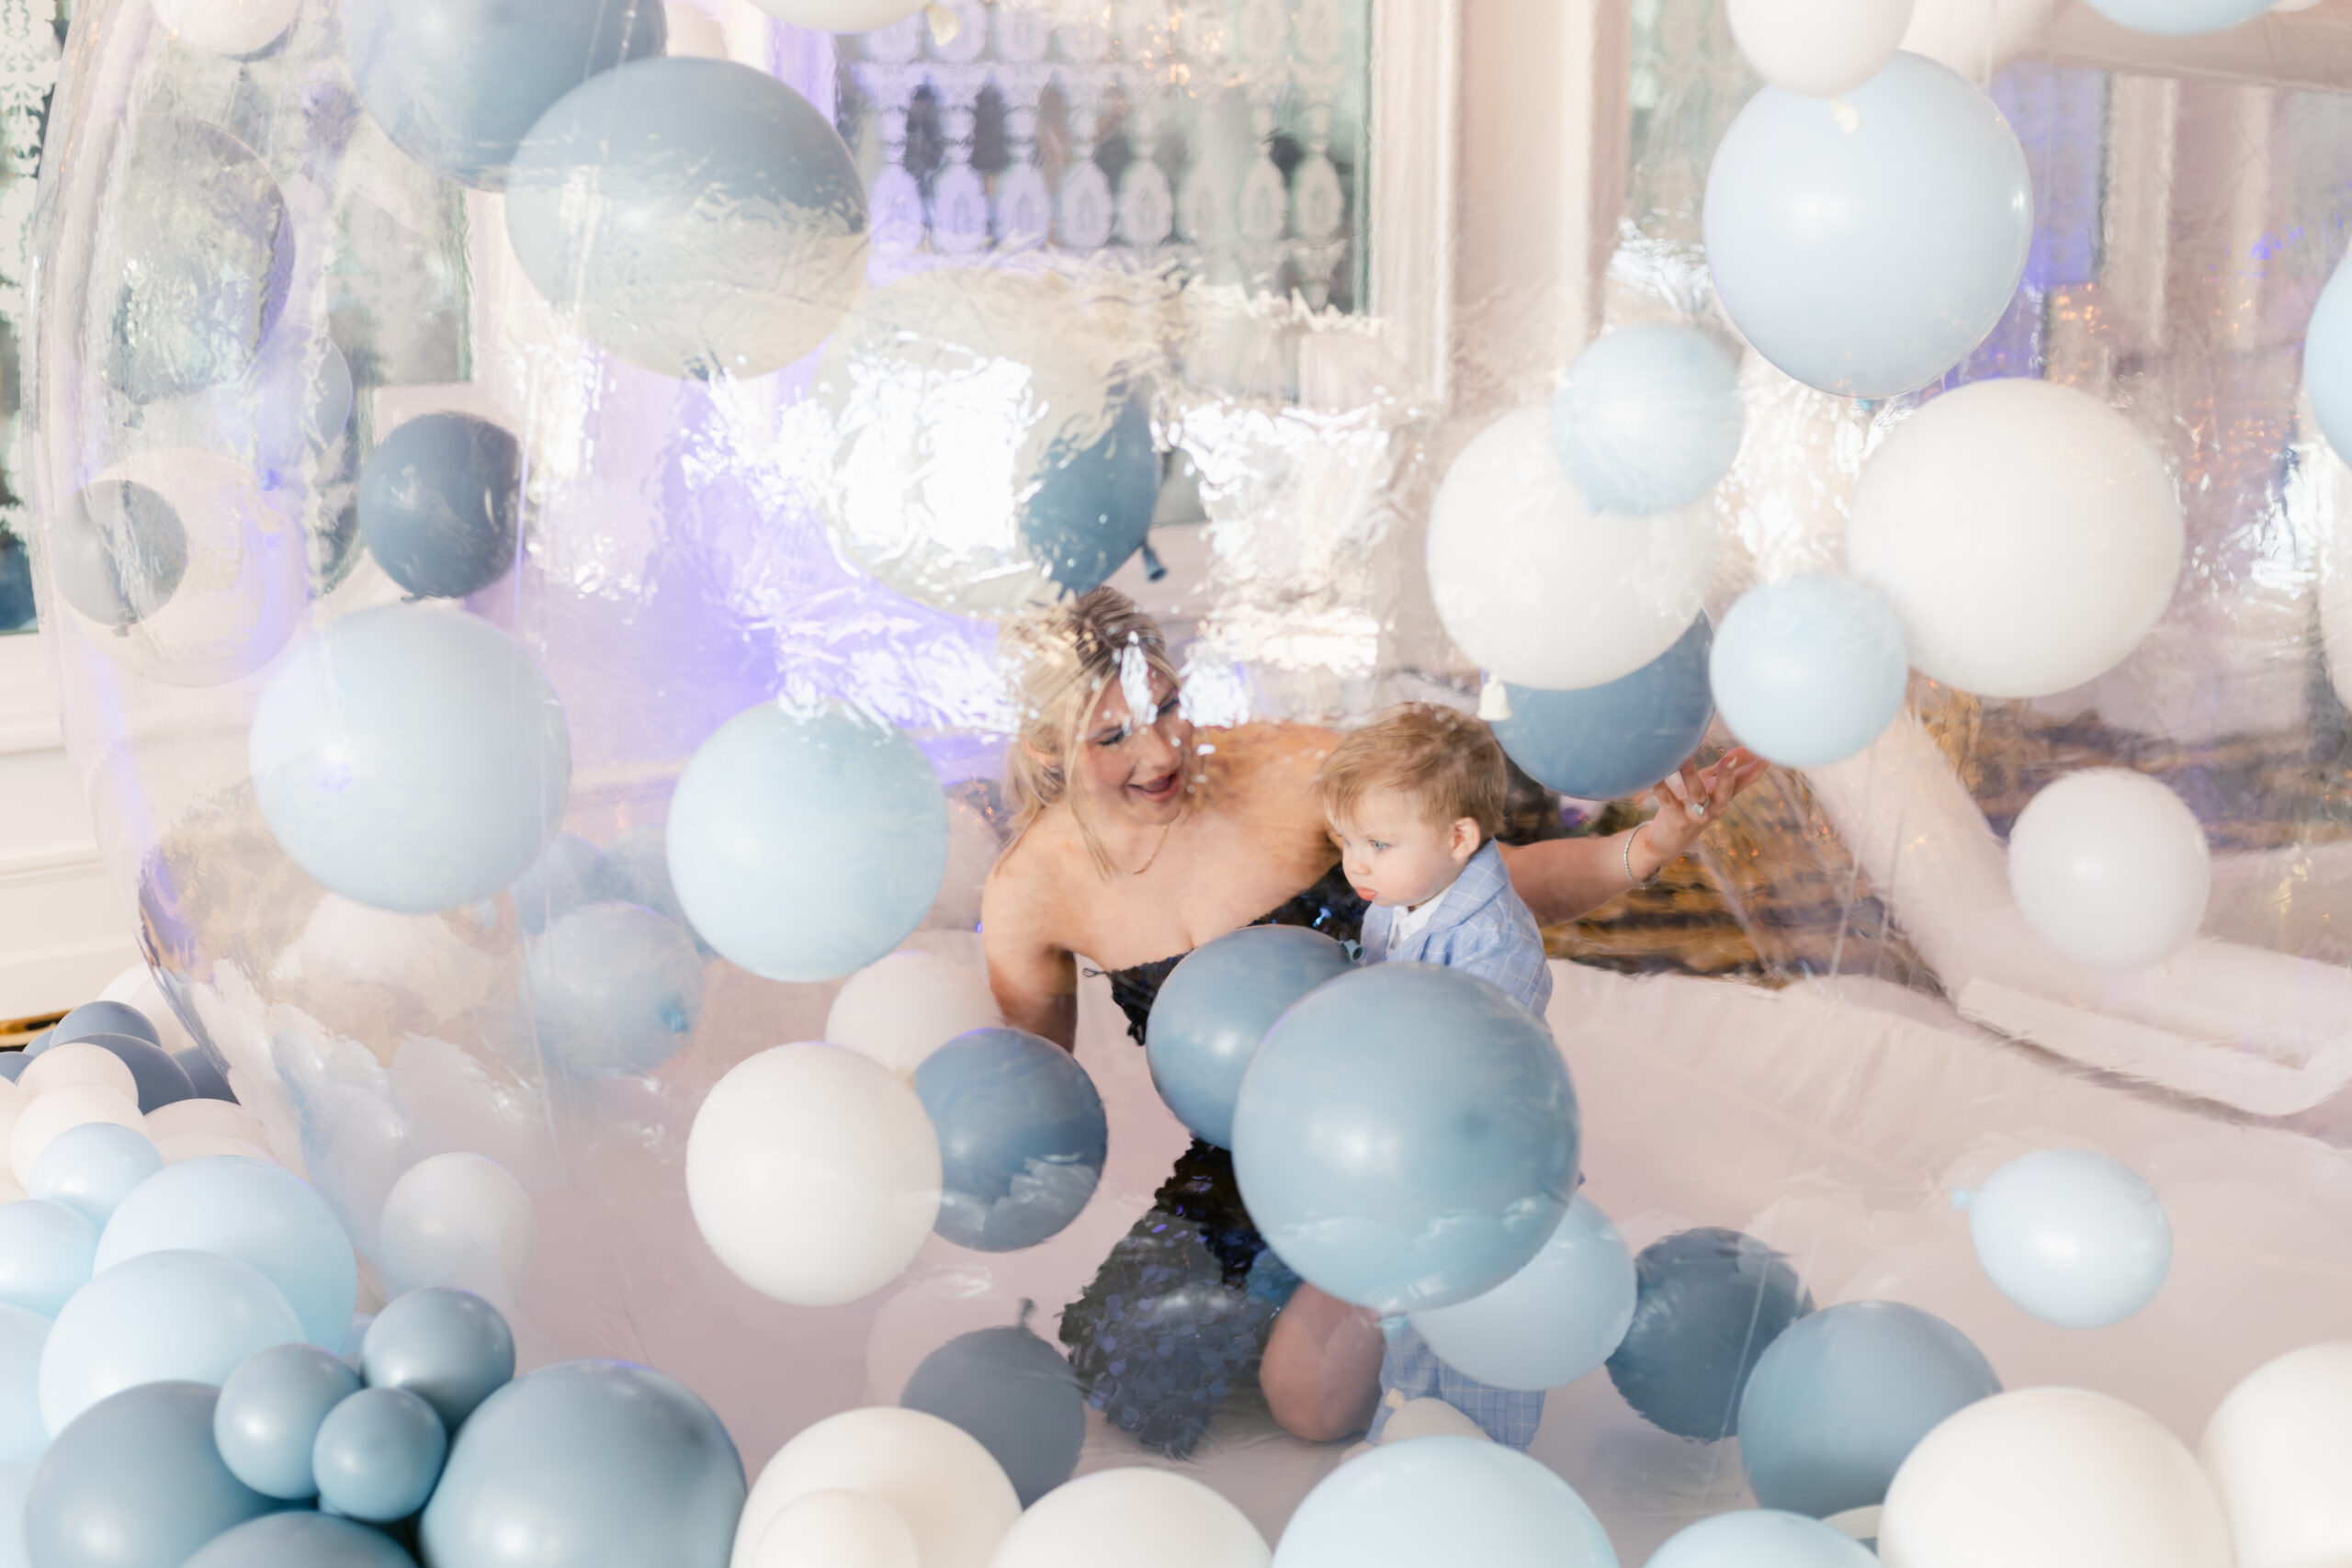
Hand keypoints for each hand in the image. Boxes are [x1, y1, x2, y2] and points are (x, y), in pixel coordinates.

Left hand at [1639, 748, 1767, 863]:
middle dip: (1729, 773)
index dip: (1759, 766)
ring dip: (1689, 773)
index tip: (1769, 751)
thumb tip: (1746, 748)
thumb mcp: (1711, 787)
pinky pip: (1668, 800)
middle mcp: (1714, 807)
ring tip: (1683, 756)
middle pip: (1727, 789)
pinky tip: (1654, 775)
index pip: (1747, 779)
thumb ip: (1726, 770)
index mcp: (1724, 796)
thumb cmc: (1690, 806)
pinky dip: (1661, 787)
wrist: (1667, 843)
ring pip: (1696, 792)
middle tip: (1731, 757)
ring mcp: (1696, 815)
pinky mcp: (1676, 819)